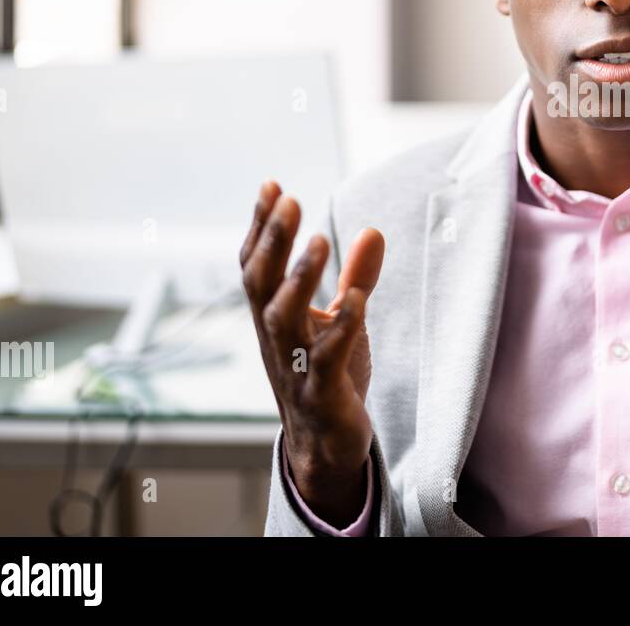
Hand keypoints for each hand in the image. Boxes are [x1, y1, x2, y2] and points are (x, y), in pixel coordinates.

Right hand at [239, 181, 385, 525]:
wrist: (327, 445)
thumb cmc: (329, 376)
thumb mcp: (343, 319)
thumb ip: (357, 277)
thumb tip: (373, 231)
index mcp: (273, 316)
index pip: (257, 265)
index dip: (261, 227)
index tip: (271, 184)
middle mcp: (275, 338)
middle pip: (261, 284)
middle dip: (272, 240)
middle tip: (288, 199)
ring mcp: (295, 366)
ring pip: (282, 319)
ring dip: (298, 279)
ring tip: (319, 240)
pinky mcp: (322, 394)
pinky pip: (327, 359)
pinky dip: (340, 328)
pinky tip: (355, 300)